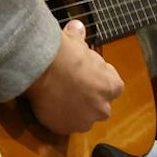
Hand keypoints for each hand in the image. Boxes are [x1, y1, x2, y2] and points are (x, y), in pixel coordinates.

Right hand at [24, 21, 124, 135]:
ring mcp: (83, 121)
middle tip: (73, 87)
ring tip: (60, 96)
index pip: (113, 87)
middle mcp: (102, 107)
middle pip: (99, 106)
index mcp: (112, 86)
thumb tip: (77, 28)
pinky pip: (63, 125)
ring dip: (74, 110)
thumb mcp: (76, 41)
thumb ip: (80, 38)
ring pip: (82, 118)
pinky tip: (50, 105)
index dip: (99, 80)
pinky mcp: (64, 128)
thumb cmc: (64, 53)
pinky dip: (58, 117)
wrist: (42, 68)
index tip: (88, 75)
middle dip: (89, 99)